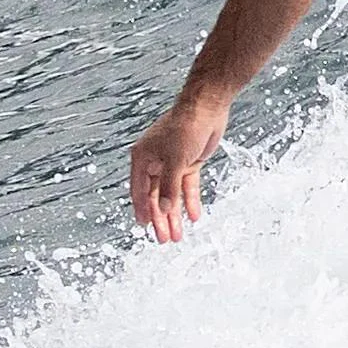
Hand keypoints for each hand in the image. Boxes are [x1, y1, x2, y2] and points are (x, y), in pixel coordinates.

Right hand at [128, 94, 227, 242]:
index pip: (139, 191)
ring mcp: (172, 163)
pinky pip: (187, 187)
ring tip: (178, 236)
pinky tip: (194, 217)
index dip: (143, 211)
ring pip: (171, 195)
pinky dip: (190, 201)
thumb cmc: (186, 127)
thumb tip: (163, 210)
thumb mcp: (176, 160)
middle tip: (164, 240)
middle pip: (155, 197)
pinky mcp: (188, 163)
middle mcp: (154, 162)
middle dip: (161, 219)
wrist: (208, 107)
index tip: (146, 229)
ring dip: (175, 215)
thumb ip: (169, 187)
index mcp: (142, 158)